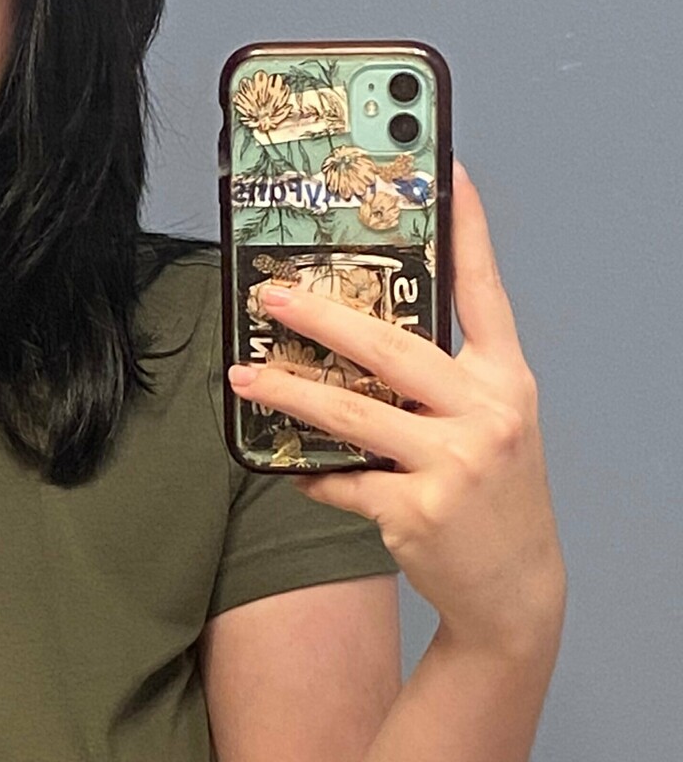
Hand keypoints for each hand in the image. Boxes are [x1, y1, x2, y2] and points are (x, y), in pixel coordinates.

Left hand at [226, 160, 565, 657]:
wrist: (516, 589)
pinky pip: (343, 481)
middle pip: (391, 348)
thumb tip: (358, 338)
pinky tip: (291, 469)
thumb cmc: (494, 497)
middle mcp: (487, 412)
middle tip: (272, 296)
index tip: (446, 172)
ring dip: (289, 393)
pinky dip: (312, 474)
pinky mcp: (419, 511)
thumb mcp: (490, 424)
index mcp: (505, 379)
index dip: (467, 229)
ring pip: (351, 414)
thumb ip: (442, 380)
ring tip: (245, 378)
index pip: (484, 290)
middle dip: (322, 318)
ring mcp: (454, 462)